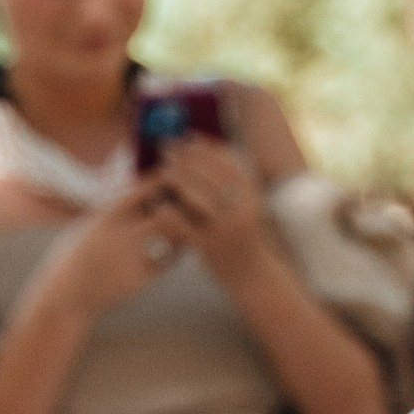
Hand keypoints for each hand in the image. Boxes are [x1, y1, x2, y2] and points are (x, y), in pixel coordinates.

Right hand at [34, 178, 200, 320]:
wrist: (66, 296)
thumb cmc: (73, 257)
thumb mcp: (86, 227)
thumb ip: (110, 211)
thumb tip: (131, 193)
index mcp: (106, 218)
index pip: (141, 191)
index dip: (158, 182)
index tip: (169, 176)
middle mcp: (121, 236)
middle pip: (163, 213)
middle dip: (177, 206)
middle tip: (186, 202)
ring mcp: (132, 259)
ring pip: (171, 237)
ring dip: (180, 228)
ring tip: (184, 224)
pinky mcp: (140, 279)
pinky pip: (168, 261)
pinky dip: (175, 252)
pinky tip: (176, 248)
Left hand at [154, 136, 273, 283]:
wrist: (254, 276)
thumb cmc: (246, 235)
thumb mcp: (248, 204)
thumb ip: (233, 181)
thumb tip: (210, 148)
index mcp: (252, 196)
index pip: (226, 162)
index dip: (204, 147)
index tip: (187, 138)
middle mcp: (241, 210)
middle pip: (208, 175)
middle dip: (184, 158)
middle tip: (166, 147)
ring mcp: (224, 228)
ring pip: (195, 196)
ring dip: (175, 179)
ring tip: (162, 171)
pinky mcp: (208, 247)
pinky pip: (182, 224)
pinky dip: (168, 212)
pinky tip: (158, 204)